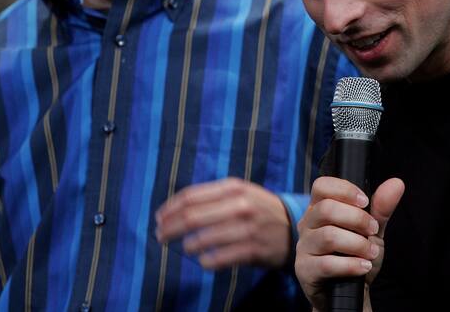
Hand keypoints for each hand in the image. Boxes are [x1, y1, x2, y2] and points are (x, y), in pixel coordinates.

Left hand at [154, 177, 291, 269]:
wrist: (291, 226)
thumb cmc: (256, 208)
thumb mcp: (239, 192)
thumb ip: (211, 196)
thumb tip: (174, 209)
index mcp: (232, 187)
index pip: (191, 197)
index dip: (169, 209)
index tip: (158, 219)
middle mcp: (239, 205)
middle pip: (192, 217)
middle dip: (170, 228)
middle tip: (160, 236)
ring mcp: (247, 228)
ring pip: (204, 239)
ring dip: (187, 245)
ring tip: (184, 248)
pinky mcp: (253, 249)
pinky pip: (220, 258)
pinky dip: (206, 261)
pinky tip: (202, 261)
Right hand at [295, 176, 404, 310]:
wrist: (350, 291)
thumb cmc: (356, 255)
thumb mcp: (372, 230)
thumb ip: (381, 208)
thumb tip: (397, 183)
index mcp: (319, 208)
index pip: (321, 186)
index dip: (345, 190)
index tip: (365, 202)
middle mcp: (307, 224)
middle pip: (327, 209)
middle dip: (357, 219)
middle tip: (373, 231)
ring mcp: (304, 247)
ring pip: (329, 236)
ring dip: (357, 244)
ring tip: (371, 253)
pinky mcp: (305, 270)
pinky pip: (327, 264)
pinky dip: (351, 265)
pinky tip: (363, 266)